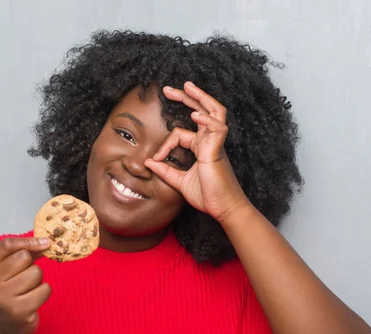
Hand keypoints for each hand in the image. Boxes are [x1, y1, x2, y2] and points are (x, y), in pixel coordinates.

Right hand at [0, 237, 51, 333]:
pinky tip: (33, 300)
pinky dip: (44, 292)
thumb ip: (22, 253)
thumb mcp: (6, 271)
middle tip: (23, 280)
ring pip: (36, 272)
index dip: (29, 241)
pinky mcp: (19, 310)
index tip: (45, 242)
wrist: (5, 329)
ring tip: (26, 291)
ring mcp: (2, 298)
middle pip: (24, 257)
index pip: (6, 244)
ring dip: (37, 280)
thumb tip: (46, 242)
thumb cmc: (8, 293)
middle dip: (30, 266)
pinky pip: (45, 289)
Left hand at [145, 82, 249, 223]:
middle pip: (201, 110)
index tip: (155, 159)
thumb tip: (148, 162)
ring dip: (201, 97)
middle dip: (186, 97)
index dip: (165, 144)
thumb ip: (165, 171)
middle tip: (167, 89)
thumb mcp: (179, 182)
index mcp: (201, 146)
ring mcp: (216, 144)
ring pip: (214, 111)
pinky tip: (195, 116)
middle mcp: (209, 141)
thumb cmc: (207, 196)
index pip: (180, 133)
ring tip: (187, 86)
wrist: (223, 209)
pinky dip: (207, 120)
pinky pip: (218, 128)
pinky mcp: (219, 151)